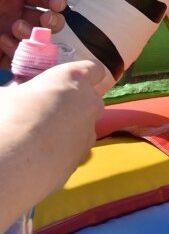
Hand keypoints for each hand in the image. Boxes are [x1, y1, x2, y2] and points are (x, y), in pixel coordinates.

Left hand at [0, 0, 66, 67]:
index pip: (46, 0)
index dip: (56, 1)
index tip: (57, 4)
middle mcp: (16, 17)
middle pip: (50, 22)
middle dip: (52, 21)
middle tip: (46, 20)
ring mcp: (10, 37)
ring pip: (39, 41)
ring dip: (33, 34)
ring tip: (15, 28)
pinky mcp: (3, 56)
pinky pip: (22, 57)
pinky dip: (17, 50)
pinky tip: (3, 40)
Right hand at [0, 60, 104, 231]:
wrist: (11, 164)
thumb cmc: (7, 117)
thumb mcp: (5, 96)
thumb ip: (19, 92)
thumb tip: (14, 95)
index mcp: (72, 79)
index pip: (94, 69)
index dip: (87, 74)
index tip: (74, 81)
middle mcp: (89, 104)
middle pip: (91, 100)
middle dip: (75, 104)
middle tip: (48, 110)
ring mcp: (88, 133)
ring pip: (84, 127)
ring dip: (68, 129)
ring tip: (39, 137)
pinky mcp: (81, 159)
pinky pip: (74, 151)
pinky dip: (62, 152)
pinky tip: (40, 157)